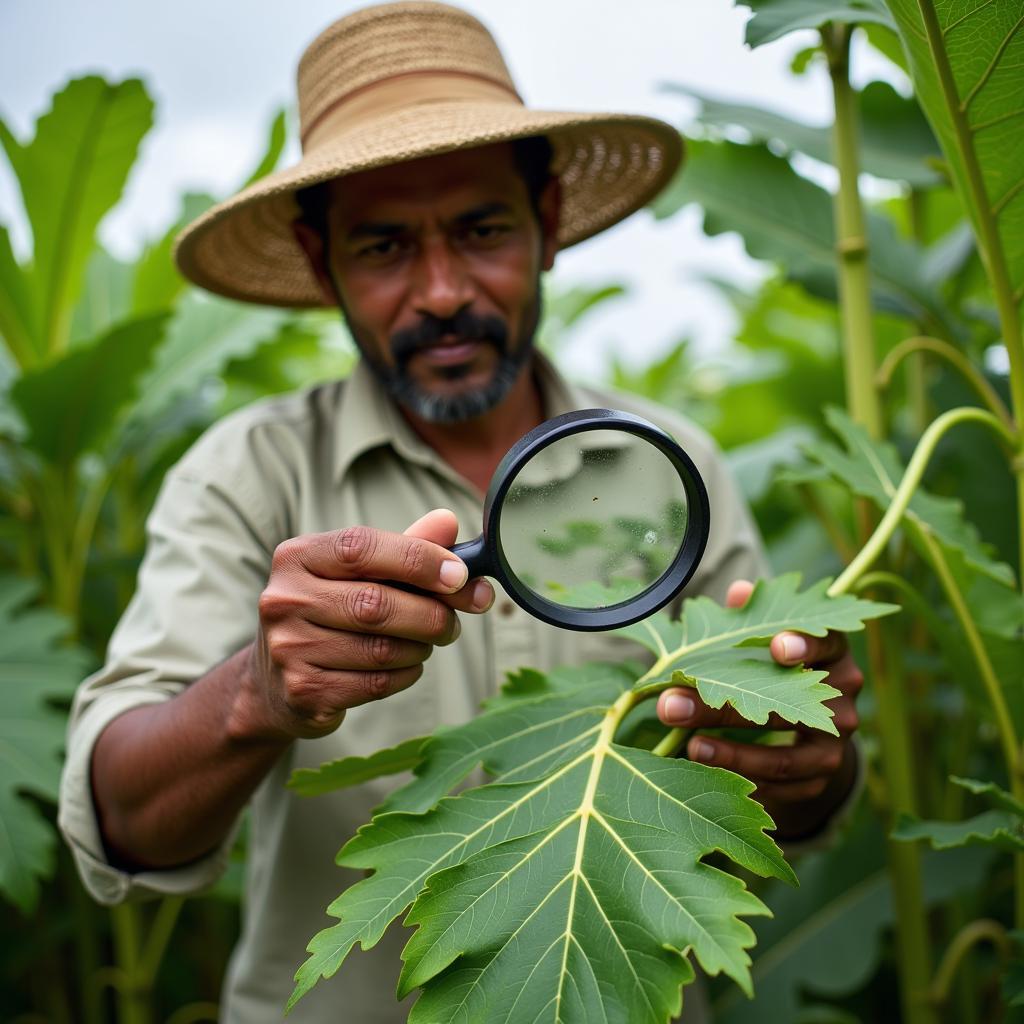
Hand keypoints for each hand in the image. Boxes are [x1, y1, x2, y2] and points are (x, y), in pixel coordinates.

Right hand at [240, 509, 493, 740]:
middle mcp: (285, 599)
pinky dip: (405, 675)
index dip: (418, 559)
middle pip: (376, 604)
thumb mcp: (358, 572)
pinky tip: (405, 667)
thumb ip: (404, 546)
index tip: (460, 575)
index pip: (361, 548)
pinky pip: (376, 684)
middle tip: (453, 621)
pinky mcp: (303, 691)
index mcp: (298, 556)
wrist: (276, 681)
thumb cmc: (330, 612)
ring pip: (381, 650)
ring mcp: (289, 648)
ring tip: (426, 643)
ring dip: (420, 647)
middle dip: (431, 614)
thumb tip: (449, 522)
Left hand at [656, 579, 862, 840]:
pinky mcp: (818, 781)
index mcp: (833, 657)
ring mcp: (833, 747)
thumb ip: (750, 619)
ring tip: (688, 746)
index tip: (776, 645)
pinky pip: (780, 787)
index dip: (806, 644)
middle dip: (725, 705)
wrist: (811, 736)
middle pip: (787, 705)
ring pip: (784, 756)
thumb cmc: (776, 673)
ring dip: (731, 753)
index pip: (829, 644)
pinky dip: (742, 780)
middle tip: (671, 704)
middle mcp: (843, 703)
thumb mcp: (764, 642)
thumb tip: (738, 592)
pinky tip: (705, 771)